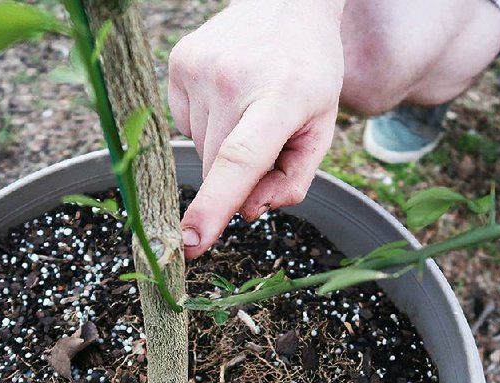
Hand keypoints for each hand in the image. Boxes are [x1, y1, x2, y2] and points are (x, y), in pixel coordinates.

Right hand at [168, 0, 344, 258]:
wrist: (287, 3)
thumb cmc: (309, 72)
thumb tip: (248, 212)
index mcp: (281, 96)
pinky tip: (229, 96)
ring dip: (222, 146)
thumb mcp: (321, 128)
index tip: (192, 241)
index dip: (215, 205)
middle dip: (238, 174)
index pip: (240, 159)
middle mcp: (232, 79)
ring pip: (200, 148)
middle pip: (218, 165)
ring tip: (249, 106)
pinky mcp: (178, 62)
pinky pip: (184, 123)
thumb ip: (293, 180)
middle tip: (266, 135)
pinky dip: (206, 124)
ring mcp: (199, 67)